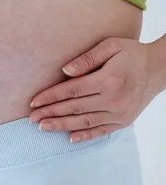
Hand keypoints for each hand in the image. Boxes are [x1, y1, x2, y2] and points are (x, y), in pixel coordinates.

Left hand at [29, 36, 162, 142]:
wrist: (159, 69)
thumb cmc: (132, 53)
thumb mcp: (110, 46)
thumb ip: (87, 58)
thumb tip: (66, 71)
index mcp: (107, 80)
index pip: (71, 91)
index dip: (50, 97)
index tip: (34, 102)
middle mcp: (113, 100)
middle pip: (74, 108)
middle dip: (51, 113)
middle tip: (31, 118)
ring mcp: (119, 113)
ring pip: (84, 122)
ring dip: (62, 126)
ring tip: (43, 127)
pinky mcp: (124, 121)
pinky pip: (101, 131)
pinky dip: (85, 136)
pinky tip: (70, 138)